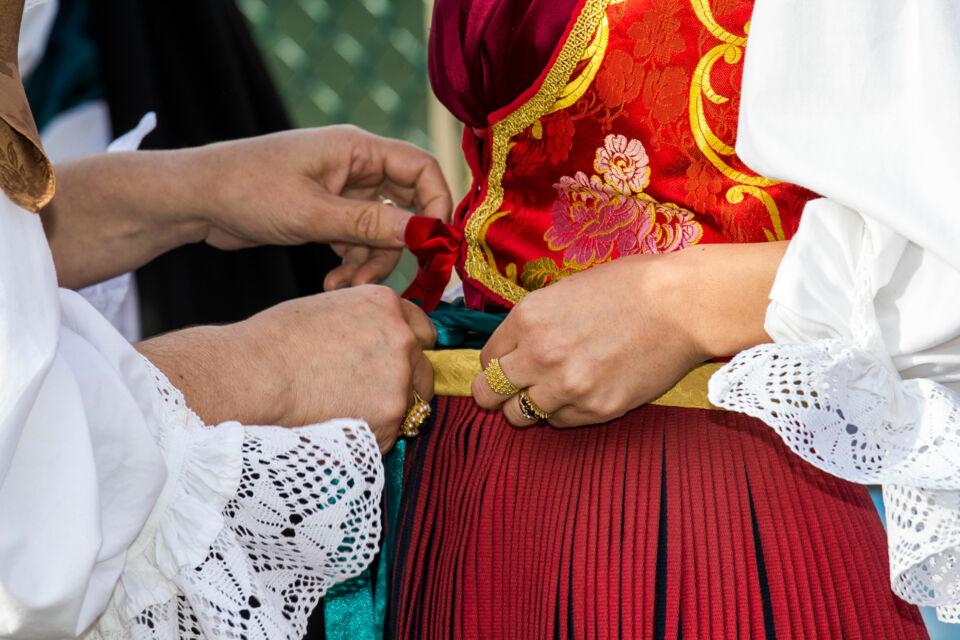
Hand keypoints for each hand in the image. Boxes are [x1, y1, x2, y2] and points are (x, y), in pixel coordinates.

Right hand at [138, 285, 436, 452]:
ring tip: (342, 411)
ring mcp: (400, 382)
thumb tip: (374, 342)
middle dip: (404, 384)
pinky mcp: (390, 420)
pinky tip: (336, 425)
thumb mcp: (328, 309)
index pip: (422, 330)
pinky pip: (389, 433)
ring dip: (387, 412)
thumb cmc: (274, 341)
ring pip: (410, 405)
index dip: (407, 349)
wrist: (253, 377)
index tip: (394, 363)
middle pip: (423, 370)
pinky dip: (370, 436)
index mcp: (386, 305)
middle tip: (368, 395)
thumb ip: (364, 322)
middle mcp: (402, 339)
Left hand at [192, 125, 452, 287]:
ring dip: (371, 262)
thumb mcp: (312, 213)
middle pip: (405, 205)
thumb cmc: (247, 190)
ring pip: (381, 231)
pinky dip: (352, 263)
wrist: (195, 200)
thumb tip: (425, 233)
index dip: (437, 205)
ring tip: (345, 286)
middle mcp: (355, 166)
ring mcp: (341, 191)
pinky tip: (333, 283)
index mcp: (357, 149)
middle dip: (401, 245)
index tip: (436, 245)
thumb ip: (370, 226)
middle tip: (403, 278)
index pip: (421, 168)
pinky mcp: (326, 213)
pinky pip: (357, 241)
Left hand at [470, 244, 785, 427]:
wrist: (683, 304)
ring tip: (551, 392)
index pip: (487, 358)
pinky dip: (564, 412)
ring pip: (520, 416)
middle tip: (510, 391)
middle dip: (496, 393)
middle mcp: (539, 354)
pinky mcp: (597, 408)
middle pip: (489, 394)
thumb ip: (535, 322)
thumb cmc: (631, 287)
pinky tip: (582, 393)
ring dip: (530, 407)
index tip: (509, 365)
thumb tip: (517, 347)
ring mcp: (567, 386)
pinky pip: (560, 422)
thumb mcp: (566, 291)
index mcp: (528, 318)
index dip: (497, 363)